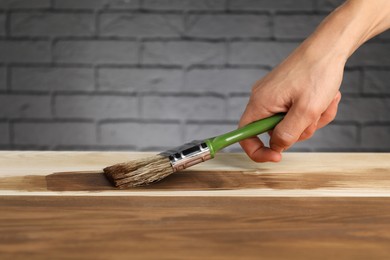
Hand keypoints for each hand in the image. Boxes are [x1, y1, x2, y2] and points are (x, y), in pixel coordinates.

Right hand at [239, 44, 343, 161]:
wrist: (328, 46)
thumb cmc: (318, 73)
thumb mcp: (306, 110)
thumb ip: (288, 133)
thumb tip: (276, 147)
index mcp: (260, 103)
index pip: (245, 135)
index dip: (257, 151)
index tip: (276, 158)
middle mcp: (262, 98)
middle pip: (273, 131)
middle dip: (298, 130)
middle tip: (315, 117)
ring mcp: (273, 94)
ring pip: (288, 122)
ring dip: (310, 119)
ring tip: (325, 102)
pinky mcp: (284, 91)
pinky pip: (295, 110)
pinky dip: (311, 109)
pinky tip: (325, 98)